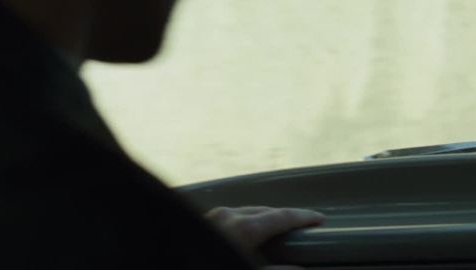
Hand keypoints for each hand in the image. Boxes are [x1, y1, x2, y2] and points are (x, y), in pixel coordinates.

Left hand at [205, 206, 324, 267]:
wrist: (156, 261)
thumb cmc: (211, 267)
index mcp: (243, 228)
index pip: (281, 217)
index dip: (302, 218)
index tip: (319, 219)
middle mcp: (227, 216)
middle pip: (264, 211)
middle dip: (283, 217)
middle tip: (300, 226)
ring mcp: (210, 217)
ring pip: (245, 212)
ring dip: (262, 220)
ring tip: (274, 232)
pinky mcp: (198, 223)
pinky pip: (229, 218)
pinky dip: (244, 223)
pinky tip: (245, 236)